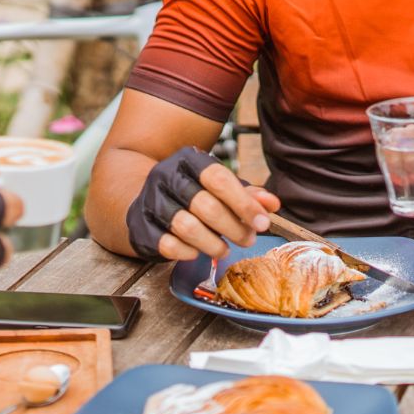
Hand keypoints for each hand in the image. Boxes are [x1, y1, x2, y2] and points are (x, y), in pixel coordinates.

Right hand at [124, 145, 281, 261]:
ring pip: (187, 227)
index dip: (244, 203)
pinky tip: (198, 252)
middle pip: (206, 205)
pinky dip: (189, 253)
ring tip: (225, 249)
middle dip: (233, 228)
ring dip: (213, 244)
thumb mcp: (218, 187)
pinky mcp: (141, 227)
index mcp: (188, 160)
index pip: (219, 178)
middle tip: (247, 239)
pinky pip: (169, 245)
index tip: (263, 222)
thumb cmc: (190, 193)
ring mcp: (150, 202)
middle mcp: (165, 176)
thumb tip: (272, 205)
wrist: (142, 199)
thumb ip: (246, 194)